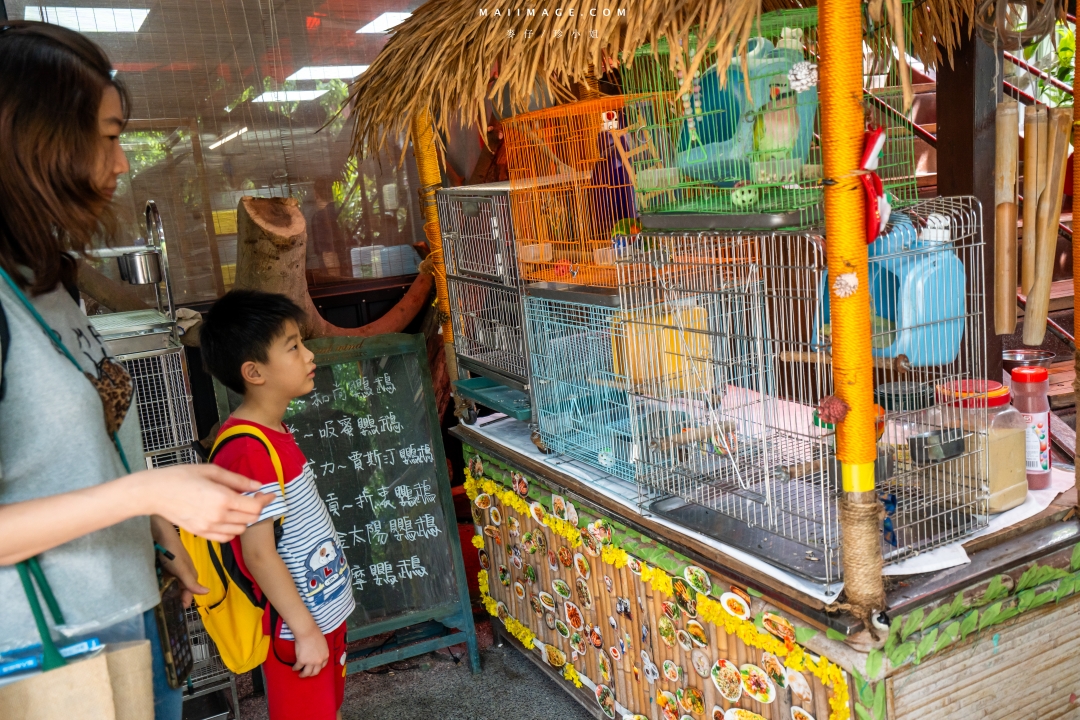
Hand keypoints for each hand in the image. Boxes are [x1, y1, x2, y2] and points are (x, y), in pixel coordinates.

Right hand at [130, 465, 273, 542]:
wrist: (155, 493)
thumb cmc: (181, 477)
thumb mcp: (211, 471)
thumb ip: (237, 480)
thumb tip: (257, 485)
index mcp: (222, 499)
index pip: (255, 507)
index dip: (265, 500)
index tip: (268, 493)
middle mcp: (218, 516)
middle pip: (250, 519)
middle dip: (256, 508)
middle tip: (253, 497)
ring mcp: (209, 528)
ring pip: (239, 530)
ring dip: (244, 520)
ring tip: (238, 507)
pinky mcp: (201, 534)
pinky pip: (225, 537)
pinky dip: (232, 530)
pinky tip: (228, 518)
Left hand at [150, 516, 207, 607]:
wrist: (159, 536)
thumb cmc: (172, 553)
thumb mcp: (182, 570)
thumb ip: (192, 582)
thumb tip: (208, 592)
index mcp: (190, 575)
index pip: (189, 593)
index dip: (184, 601)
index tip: (175, 611)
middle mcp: (182, 574)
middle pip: (179, 590)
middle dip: (174, 598)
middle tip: (164, 607)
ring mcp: (172, 570)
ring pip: (170, 586)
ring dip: (165, 592)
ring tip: (157, 599)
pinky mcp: (162, 567)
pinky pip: (162, 580)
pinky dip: (159, 584)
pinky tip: (153, 588)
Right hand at [292, 628, 328, 677]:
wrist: (307, 632)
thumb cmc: (315, 634)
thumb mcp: (323, 644)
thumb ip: (321, 651)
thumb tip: (316, 654)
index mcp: (325, 656)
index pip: (323, 666)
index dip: (318, 668)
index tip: (314, 668)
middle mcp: (319, 661)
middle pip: (315, 672)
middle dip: (311, 674)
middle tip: (307, 674)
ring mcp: (310, 662)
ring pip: (307, 673)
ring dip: (303, 675)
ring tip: (300, 675)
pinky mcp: (302, 661)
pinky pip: (297, 667)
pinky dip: (295, 669)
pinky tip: (293, 668)